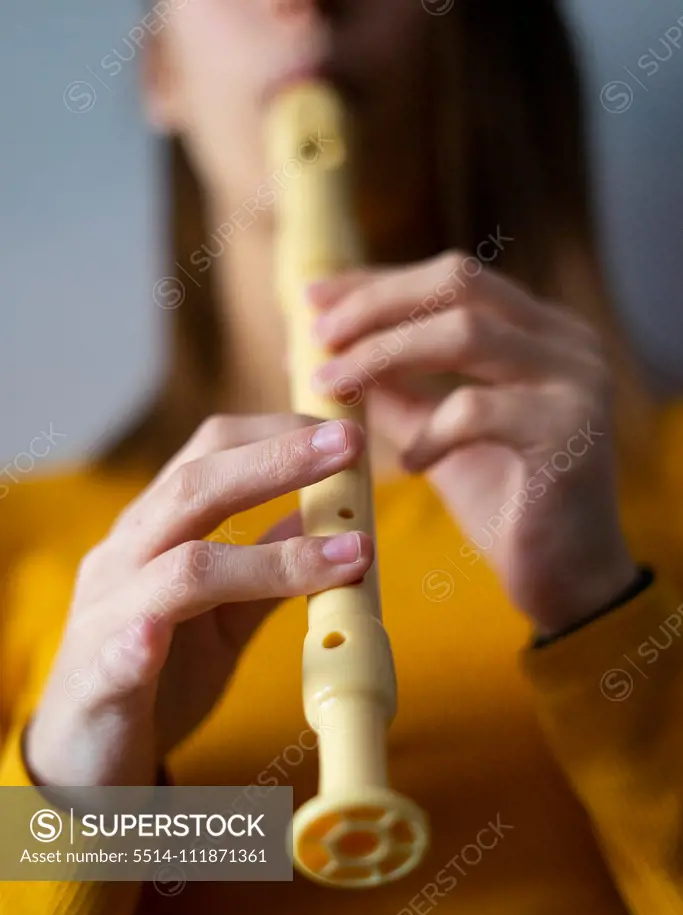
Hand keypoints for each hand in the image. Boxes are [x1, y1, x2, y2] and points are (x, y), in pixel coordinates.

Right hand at [26, 415, 371, 785]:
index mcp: (155, 532)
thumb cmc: (160, 674)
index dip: (276, 434)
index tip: (343, 432)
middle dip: (277, 461)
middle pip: (194, 489)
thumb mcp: (224, 613)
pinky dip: (139, 643)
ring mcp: (107, 616)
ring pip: (179, 569)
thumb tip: (325, 517)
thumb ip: (268, 566)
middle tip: (349, 445)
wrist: (84, 753)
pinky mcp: (97, 682)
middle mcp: (126, 558)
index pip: (208, 454)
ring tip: (347, 554)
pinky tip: (158, 637)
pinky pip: (118, 655)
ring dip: (267, 561)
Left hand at [307, 251, 637, 634]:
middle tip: (316, 335)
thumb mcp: (440, 433)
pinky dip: (428, 432)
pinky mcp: (569, 435)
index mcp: (540, 333)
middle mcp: (567, 343)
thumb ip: (399, 390)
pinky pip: (477, 411)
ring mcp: (575, 383)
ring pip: (466, 334)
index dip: (378, 283)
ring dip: (384, 355)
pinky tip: (407, 466)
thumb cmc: (505, 506)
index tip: (313, 296)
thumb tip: (329, 354)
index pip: (452, 280)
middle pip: (459, 283)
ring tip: (331, 387)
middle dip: (376, 303)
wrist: (570, 581)